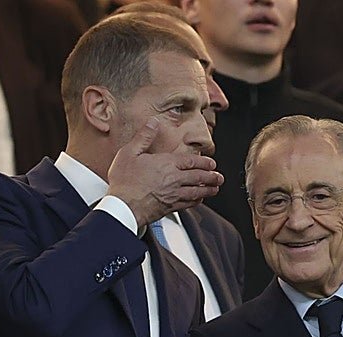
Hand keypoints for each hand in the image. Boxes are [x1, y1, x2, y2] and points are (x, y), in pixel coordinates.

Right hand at [106, 117, 223, 226]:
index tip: (212, 163)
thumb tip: (153, 122)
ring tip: (215, 188)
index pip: (192, 161)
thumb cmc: (124, 182)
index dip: (204, 162)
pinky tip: (199, 200)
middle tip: (219, 177)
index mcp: (167, 164)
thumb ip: (143, 137)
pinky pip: (189, 204)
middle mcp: (174, 179)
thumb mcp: (129, 153)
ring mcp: (174, 195)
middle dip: (212, 176)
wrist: (123, 207)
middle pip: (199, 177)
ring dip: (209, 189)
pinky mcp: (171, 208)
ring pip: (197, 191)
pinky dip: (197, 201)